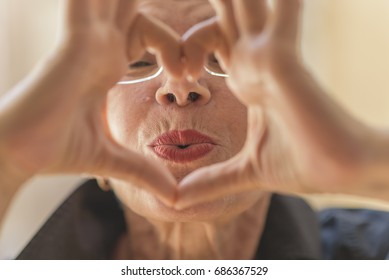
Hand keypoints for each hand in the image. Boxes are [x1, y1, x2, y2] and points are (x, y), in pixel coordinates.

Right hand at [0, 0, 183, 204]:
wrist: (19, 154)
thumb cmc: (56, 150)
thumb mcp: (111, 159)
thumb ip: (143, 171)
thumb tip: (174, 197)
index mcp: (107, 65)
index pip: (147, 32)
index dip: (173, 46)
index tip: (188, 76)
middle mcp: (98, 48)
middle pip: (130, 7)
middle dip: (154, 10)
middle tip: (188, 35)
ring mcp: (85, 43)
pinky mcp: (74, 44)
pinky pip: (87, 4)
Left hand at [177, 0, 369, 208]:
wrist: (342, 171)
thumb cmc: (303, 165)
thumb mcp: (246, 172)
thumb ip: (212, 181)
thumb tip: (177, 201)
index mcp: (246, 81)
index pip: (210, 41)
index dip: (187, 47)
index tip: (177, 75)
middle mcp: (257, 62)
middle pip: (226, 16)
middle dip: (215, 1)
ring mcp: (271, 58)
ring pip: (247, 6)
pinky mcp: (285, 60)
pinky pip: (281, 15)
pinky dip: (282, 0)